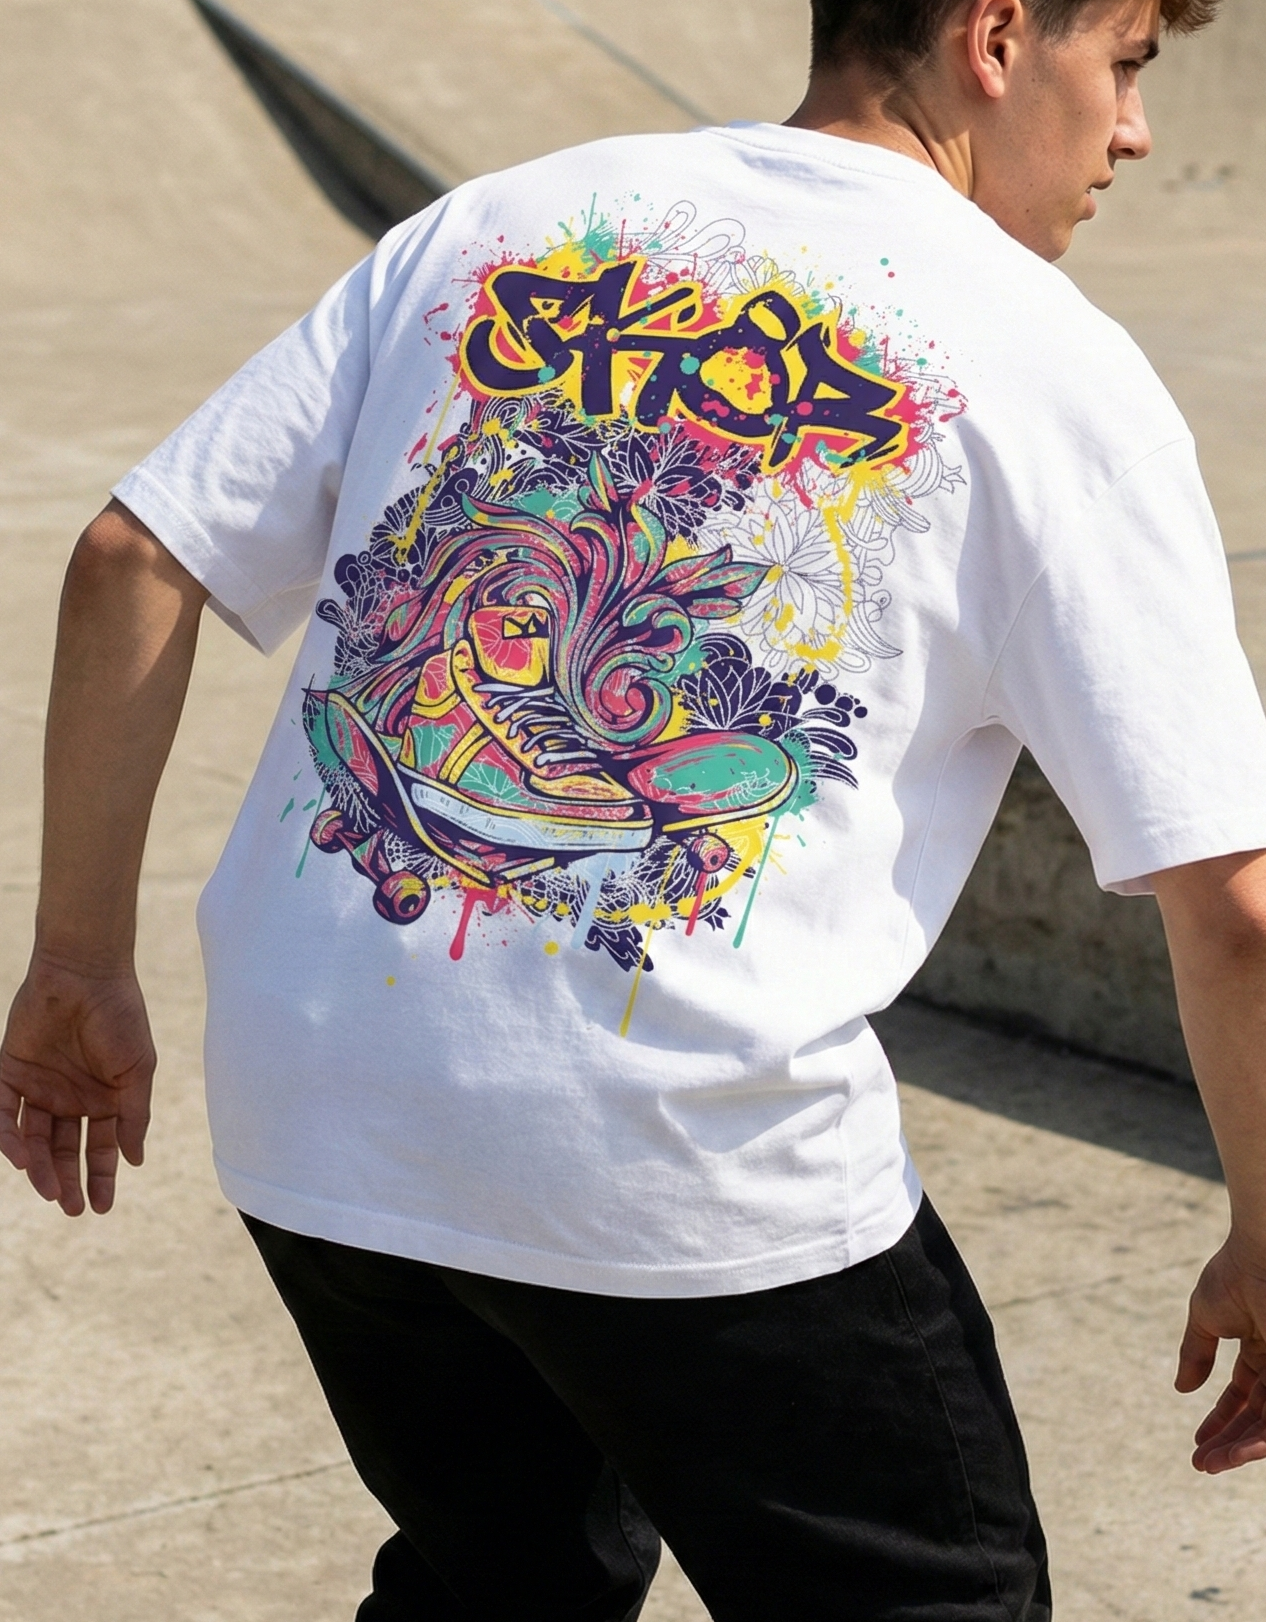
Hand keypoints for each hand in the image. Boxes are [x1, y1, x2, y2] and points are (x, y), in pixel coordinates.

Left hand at [0, 953, 154, 1214]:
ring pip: (33, 1138)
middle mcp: (69, 1097)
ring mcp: (39, 1086)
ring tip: (50, 1190)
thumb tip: (135, 1161)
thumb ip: (134, 1115)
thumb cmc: (121, 1017)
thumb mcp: (139, 1071)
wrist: (86, 973)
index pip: (100, 1147)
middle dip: (68, 1180)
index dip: (102, 1177)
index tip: (102, 1207)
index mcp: (102, 1099)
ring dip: (39, 1167)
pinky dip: (8, 1138)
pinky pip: (3, 1113)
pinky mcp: (9, 1071)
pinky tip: (22, 1158)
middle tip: (73, 1208)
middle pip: (64, 1150)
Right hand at [1176, 1237, 1265, 1472]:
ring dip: (1241, 1450)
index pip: (1243, 1395)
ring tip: (1213, 1465)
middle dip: (1230, 1442)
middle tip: (1203, 1464)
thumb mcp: (1205, 1317)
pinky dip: (1257, 1441)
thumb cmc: (1234, 1275)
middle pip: (1257, 1416)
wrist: (1261, 1255)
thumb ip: (1195, 1352)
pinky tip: (1234, 1454)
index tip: (1200, 1442)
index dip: (1222, 1419)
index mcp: (1260, 1346)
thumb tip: (1182, 1388)